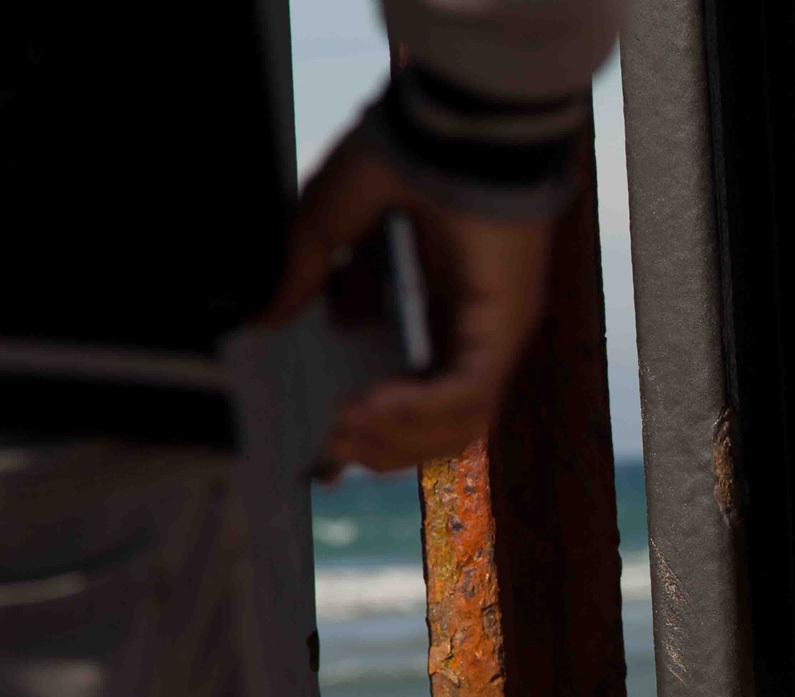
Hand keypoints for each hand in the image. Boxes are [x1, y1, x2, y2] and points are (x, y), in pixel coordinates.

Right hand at [261, 129, 556, 473]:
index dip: (372, 432)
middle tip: (327, 448)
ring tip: (343, 435)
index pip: (412, 394)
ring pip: (458, 424)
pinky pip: (467, 394)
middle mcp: (472, 331)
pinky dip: (418, 411)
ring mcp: (495, 335)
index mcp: (437, 310)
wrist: (458, 123)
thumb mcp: (332, 220)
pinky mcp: (506, 329)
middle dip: (381, 446)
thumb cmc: (409, 155)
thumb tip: (267, 320)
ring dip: (398, 440)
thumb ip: (304, 273)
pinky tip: (369, 409)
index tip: (323, 454)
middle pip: (438, 424)